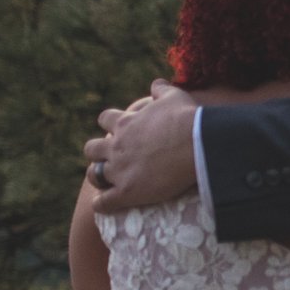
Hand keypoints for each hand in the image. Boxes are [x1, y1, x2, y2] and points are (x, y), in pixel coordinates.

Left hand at [86, 80, 199, 211]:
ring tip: (106, 183)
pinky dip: (101, 204)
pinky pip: (103, 202)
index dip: (110, 124)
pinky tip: (105, 206)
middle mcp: (116, 146)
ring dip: (98, 177)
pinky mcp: (126, 192)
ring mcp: (119, 170)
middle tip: (111, 158)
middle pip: (92, 148)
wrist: (197, 145)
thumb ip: (162, 89)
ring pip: (93, 175)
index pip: (105, 119)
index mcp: (125, 123)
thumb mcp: (174, 97)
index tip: (118, 130)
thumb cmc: (188, 119)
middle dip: (97, 153)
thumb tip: (157, 82)